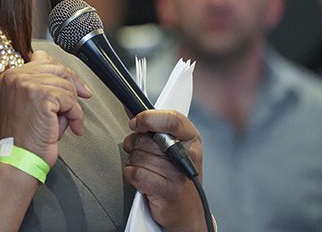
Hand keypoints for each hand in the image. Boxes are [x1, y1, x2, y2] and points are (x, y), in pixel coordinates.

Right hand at [0, 51, 91, 166]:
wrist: (19, 159)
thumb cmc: (25, 137)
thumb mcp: (28, 103)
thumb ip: (42, 85)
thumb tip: (71, 77)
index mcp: (10, 75)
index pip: (43, 59)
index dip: (63, 73)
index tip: (76, 87)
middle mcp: (16, 76)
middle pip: (58, 68)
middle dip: (73, 86)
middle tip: (79, 103)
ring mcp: (27, 84)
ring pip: (66, 85)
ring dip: (73, 106)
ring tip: (67, 123)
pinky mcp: (41, 96)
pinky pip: (70, 100)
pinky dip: (76, 115)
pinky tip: (72, 128)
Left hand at [123, 110, 205, 231]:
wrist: (187, 211)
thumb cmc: (177, 176)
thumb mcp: (172, 146)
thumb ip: (154, 127)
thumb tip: (131, 110)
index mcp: (190, 138)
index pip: (171, 118)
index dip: (148, 118)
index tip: (136, 123)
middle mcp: (186, 154)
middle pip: (144, 139)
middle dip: (136, 147)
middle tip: (146, 157)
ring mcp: (177, 174)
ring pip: (136, 156)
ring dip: (134, 163)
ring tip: (149, 171)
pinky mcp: (165, 190)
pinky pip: (134, 172)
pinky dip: (131, 176)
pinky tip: (142, 182)